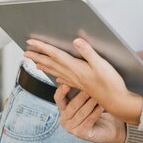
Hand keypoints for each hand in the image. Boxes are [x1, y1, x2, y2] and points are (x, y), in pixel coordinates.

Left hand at [24, 38, 142, 124]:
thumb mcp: (101, 64)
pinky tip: (55, 77)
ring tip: (34, 63)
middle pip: (51, 63)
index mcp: (75, 67)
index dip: (42, 47)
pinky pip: (64, 79)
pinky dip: (57, 76)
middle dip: (37, 56)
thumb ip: (88, 52)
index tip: (30, 42)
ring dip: (44, 66)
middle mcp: (73, 74)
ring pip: (55, 71)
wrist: (117, 102)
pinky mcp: (82, 85)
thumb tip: (75, 41)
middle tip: (25, 52)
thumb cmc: (111, 83)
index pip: (54, 55)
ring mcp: (76, 81)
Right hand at [54, 85, 126, 142]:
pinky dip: (96, 112)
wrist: (108, 128)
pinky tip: (101, 106)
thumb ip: (80, 88)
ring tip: (98, 95)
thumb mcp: (87, 98)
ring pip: (81, 113)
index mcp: (63, 108)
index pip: (58, 98)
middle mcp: (64, 119)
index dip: (62, 91)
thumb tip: (77, 70)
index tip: (67, 84)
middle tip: (91, 86)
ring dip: (91, 103)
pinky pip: (89, 121)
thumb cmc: (96, 110)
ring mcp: (71, 128)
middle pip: (72, 105)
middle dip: (82, 96)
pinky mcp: (81, 134)